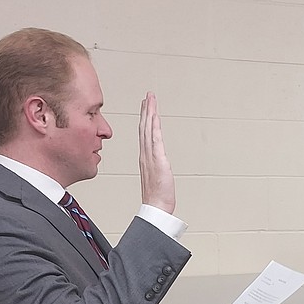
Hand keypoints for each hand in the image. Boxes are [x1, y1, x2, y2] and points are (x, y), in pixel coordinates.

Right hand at [139, 92, 174, 213]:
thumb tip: (160, 165)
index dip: (144, 119)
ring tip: (150, 99)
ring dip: (149, 113)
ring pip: (148, 129)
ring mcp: (150, 156)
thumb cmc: (157, 197)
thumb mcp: (157, 178)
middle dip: (146, 110)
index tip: (145, 107)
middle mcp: (145, 155)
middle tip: (148, 96)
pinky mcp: (157, 159)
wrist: (156, 207)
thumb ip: (157, 169)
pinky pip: (155, 139)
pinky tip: (154, 116)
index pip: (144, 134)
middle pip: (144, 127)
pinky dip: (154, 126)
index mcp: (145, 158)